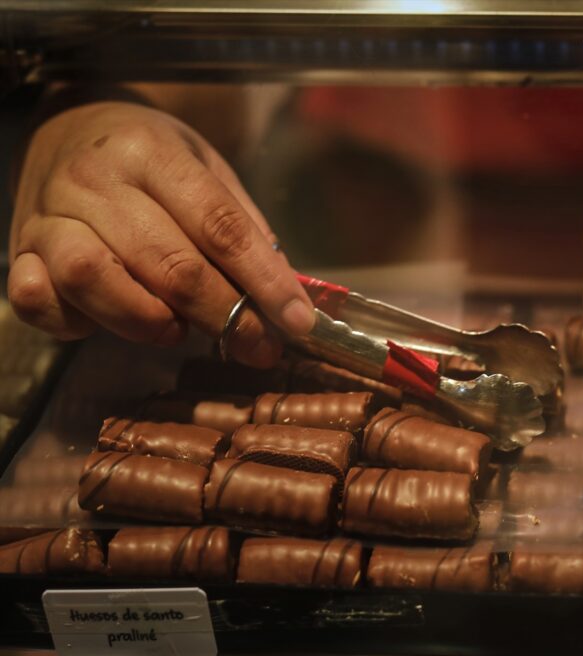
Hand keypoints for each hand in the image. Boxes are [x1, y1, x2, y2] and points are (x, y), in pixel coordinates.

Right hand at [7, 101, 314, 366]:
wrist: (67, 126)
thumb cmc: (150, 159)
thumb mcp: (208, 169)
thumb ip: (244, 229)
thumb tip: (286, 296)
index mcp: (152, 152)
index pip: (220, 226)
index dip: (265, 281)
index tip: (298, 320)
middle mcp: (95, 179)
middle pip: (169, 263)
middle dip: (225, 316)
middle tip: (258, 345)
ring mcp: (50, 214)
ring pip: (96, 279)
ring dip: (148, 319)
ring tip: (177, 328)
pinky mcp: (20, 249)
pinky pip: (37, 297)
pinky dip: (75, 321)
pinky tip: (107, 322)